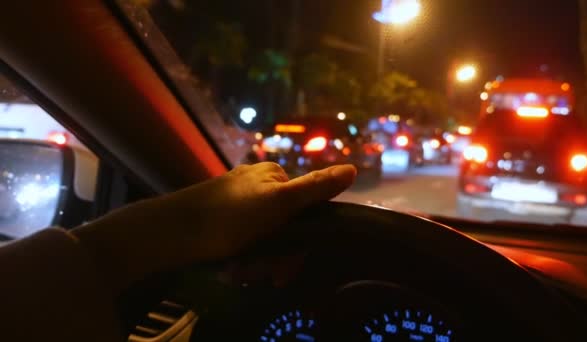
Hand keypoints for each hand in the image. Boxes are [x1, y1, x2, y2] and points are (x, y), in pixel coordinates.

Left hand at [72, 163, 355, 294]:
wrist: (170, 232)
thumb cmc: (229, 217)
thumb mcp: (279, 202)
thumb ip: (315, 187)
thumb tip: (353, 169)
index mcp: (275, 177)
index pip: (306, 213)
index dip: (299, 246)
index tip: (284, 273)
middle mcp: (258, 186)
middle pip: (284, 229)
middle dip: (273, 258)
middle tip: (258, 277)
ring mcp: (238, 203)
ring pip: (263, 240)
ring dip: (256, 263)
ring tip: (239, 274)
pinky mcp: (219, 219)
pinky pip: (241, 243)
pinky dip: (239, 259)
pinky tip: (230, 270)